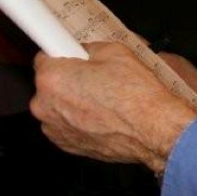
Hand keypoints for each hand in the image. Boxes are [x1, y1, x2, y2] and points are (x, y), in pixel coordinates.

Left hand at [31, 43, 196, 173]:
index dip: (61, 54)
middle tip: (95, 78)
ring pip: (57, 106)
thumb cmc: (136, 94)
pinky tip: (102, 116)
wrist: (152, 130)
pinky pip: (66, 125)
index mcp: (52, 78)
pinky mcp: (66, 146)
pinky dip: (79, 120)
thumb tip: (81, 51)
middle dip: (69, 78)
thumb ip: (87, 49)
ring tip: (103, 100)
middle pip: (50, 83)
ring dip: (73, 101)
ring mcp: (54, 129)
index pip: (44, 56)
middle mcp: (45, 106)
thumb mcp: (114, 51)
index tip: (67, 54)